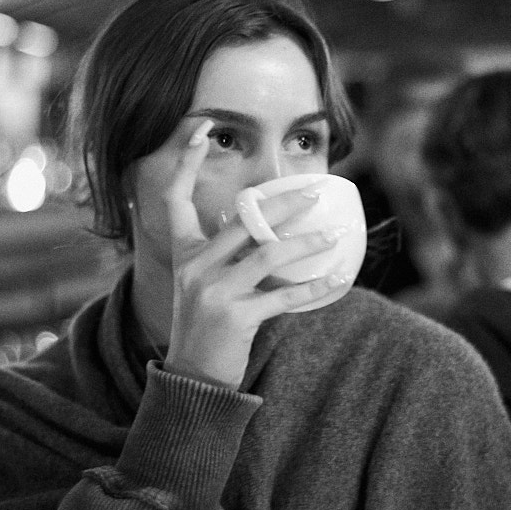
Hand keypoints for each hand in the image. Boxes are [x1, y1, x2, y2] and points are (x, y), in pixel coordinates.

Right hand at [164, 121, 349, 389]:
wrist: (191, 379)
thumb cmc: (203, 324)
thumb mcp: (200, 282)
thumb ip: (222, 252)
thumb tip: (255, 223)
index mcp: (183, 253)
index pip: (174, 198)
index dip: (185, 162)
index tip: (200, 130)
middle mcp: (194, 266)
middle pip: (243, 221)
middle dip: (282, 205)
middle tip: (313, 193)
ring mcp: (214, 292)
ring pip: (268, 254)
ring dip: (306, 243)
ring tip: (332, 236)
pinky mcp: (236, 318)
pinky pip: (284, 297)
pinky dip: (314, 288)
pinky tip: (336, 279)